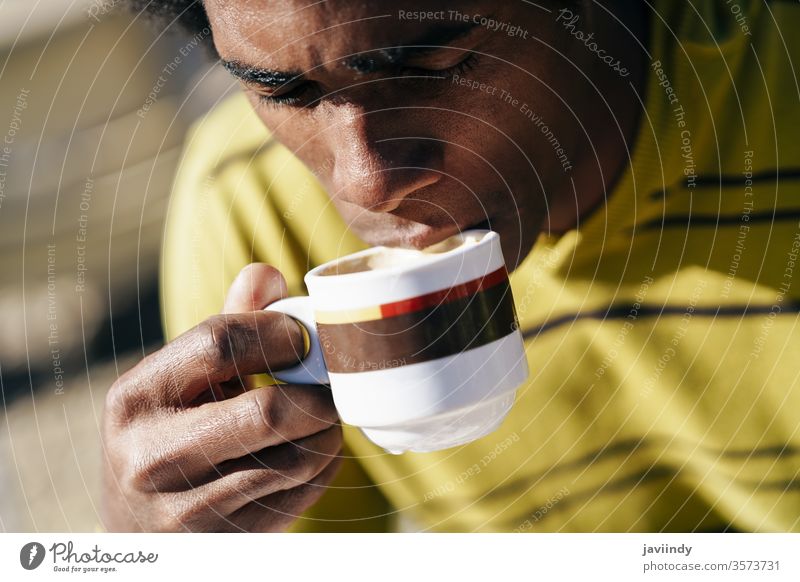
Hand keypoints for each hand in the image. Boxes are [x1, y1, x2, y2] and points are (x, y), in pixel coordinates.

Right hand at [101, 264, 341, 530]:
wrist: (138, 529)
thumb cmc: (170, 432)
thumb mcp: (181, 379)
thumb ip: (225, 324)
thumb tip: (270, 274)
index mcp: (135, 396)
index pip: (218, 342)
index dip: (278, 332)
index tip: (301, 338)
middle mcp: (150, 455)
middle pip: (268, 411)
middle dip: (316, 394)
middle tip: (328, 384)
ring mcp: (185, 508)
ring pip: (296, 458)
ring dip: (327, 431)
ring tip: (322, 417)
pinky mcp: (223, 540)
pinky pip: (303, 494)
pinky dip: (324, 466)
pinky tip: (312, 452)